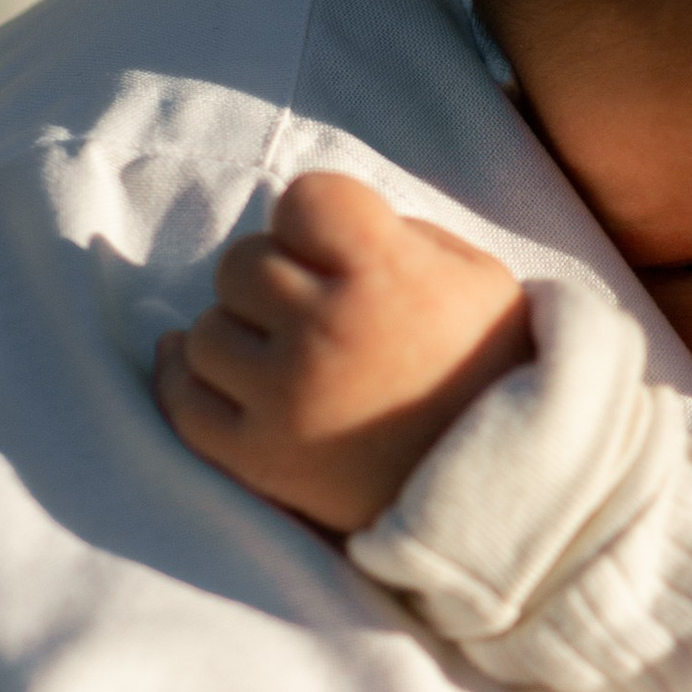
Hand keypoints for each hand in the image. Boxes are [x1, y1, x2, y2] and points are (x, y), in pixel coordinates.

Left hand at [156, 171, 531, 534]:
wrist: (508, 492)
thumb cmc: (493, 373)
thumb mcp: (476, 279)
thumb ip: (395, 235)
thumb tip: (309, 224)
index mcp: (386, 272)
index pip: (303, 199)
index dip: (315, 218)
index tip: (335, 248)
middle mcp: (327, 329)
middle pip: (242, 263)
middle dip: (275, 280)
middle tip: (314, 310)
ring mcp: (287, 397)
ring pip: (207, 331)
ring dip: (241, 336)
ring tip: (288, 356)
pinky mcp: (260, 459)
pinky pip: (184, 402)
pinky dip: (186, 381)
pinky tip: (204, 367)